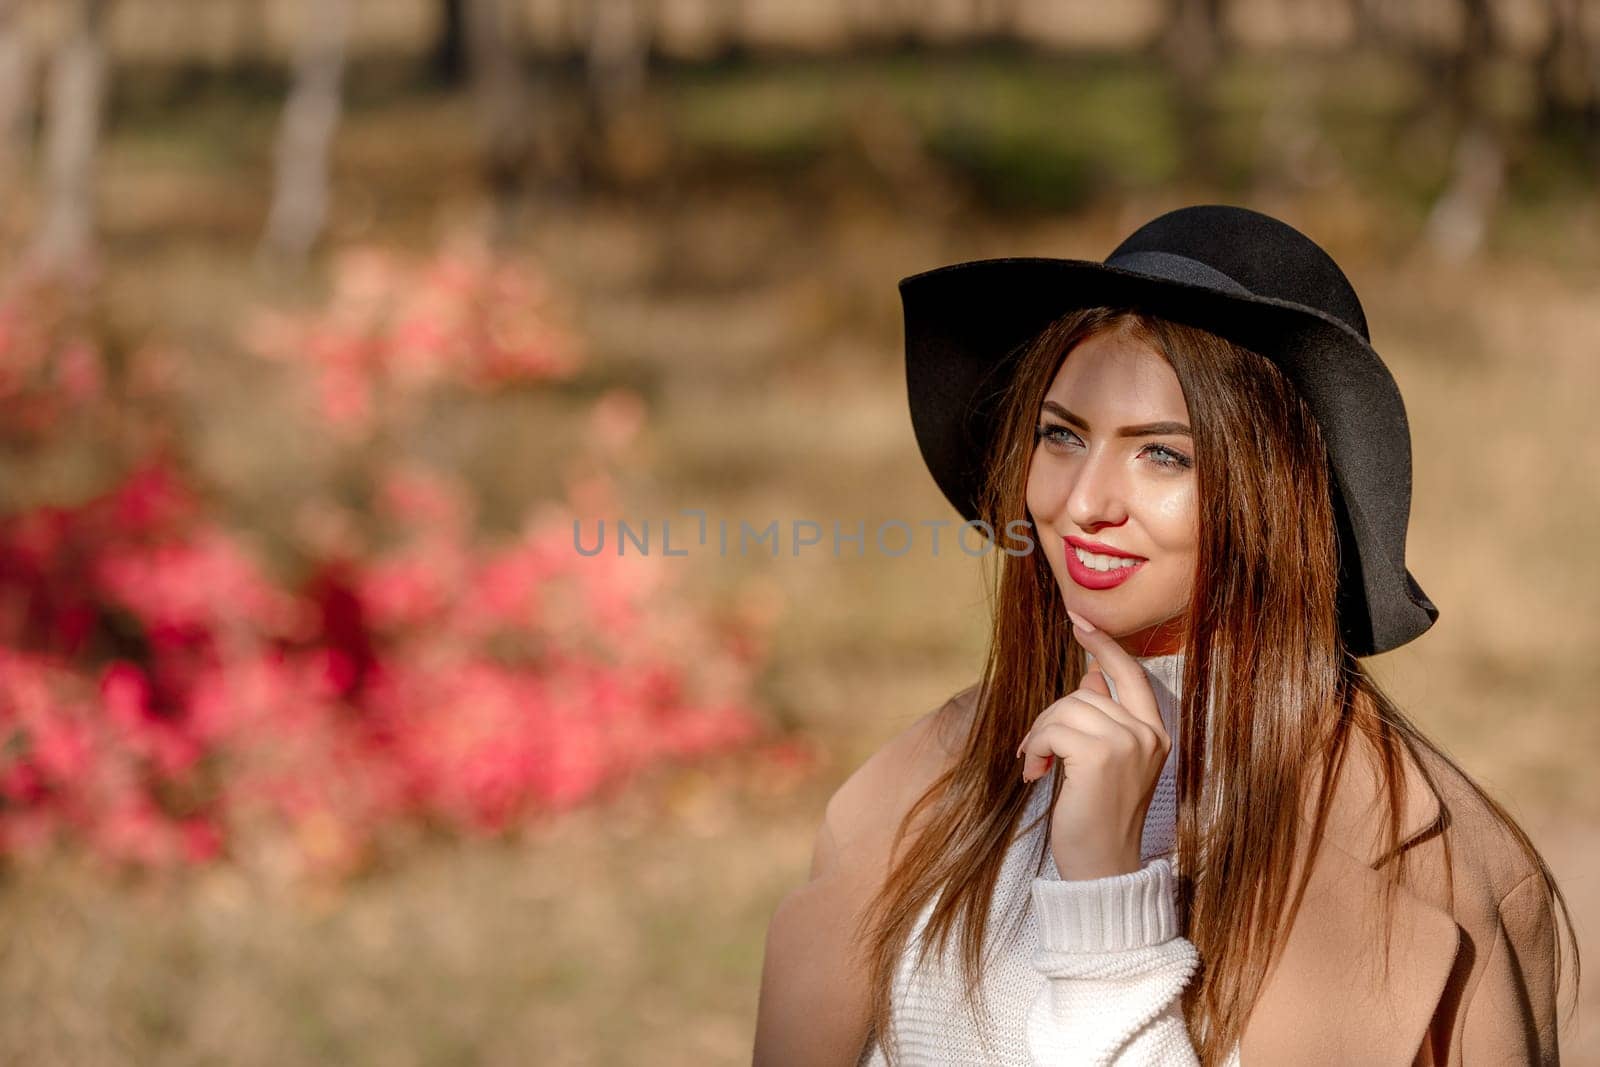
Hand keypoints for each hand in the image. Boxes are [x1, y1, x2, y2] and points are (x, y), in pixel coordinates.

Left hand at [1016, 609, 1170, 880]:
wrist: (1102, 867)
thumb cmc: (1098, 817)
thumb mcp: (1105, 762)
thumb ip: (1102, 718)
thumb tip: (1089, 677)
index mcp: (1155, 733)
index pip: (1130, 674)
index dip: (1104, 645)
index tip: (1078, 619)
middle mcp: (1148, 734)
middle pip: (1083, 692)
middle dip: (1050, 716)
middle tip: (1035, 750)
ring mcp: (1128, 743)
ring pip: (1065, 707)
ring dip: (1039, 734)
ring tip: (1036, 766)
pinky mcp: (1101, 755)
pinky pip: (1053, 727)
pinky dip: (1034, 746)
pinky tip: (1034, 772)